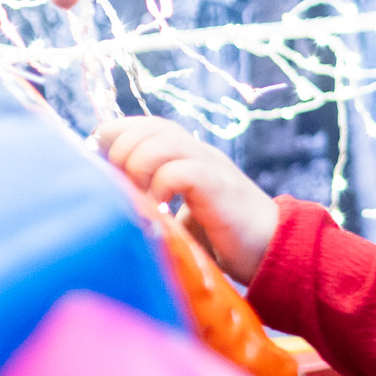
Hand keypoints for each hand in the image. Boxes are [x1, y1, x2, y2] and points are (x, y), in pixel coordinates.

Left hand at [96, 118, 281, 285]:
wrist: (272, 250)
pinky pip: (181, 170)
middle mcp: (198, 152)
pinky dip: (162, 186)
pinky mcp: (219, 187)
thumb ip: (152, 199)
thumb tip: (110, 199)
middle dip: (122, 153)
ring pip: (162, 141)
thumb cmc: (221, 238)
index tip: (103, 167)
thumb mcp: (179, 214)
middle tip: (124, 187)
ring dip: (139, 167)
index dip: (116, 136)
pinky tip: (163, 208)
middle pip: (149, 127)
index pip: (144, 124)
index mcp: (187, 154)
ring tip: (143, 198)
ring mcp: (211, 166)